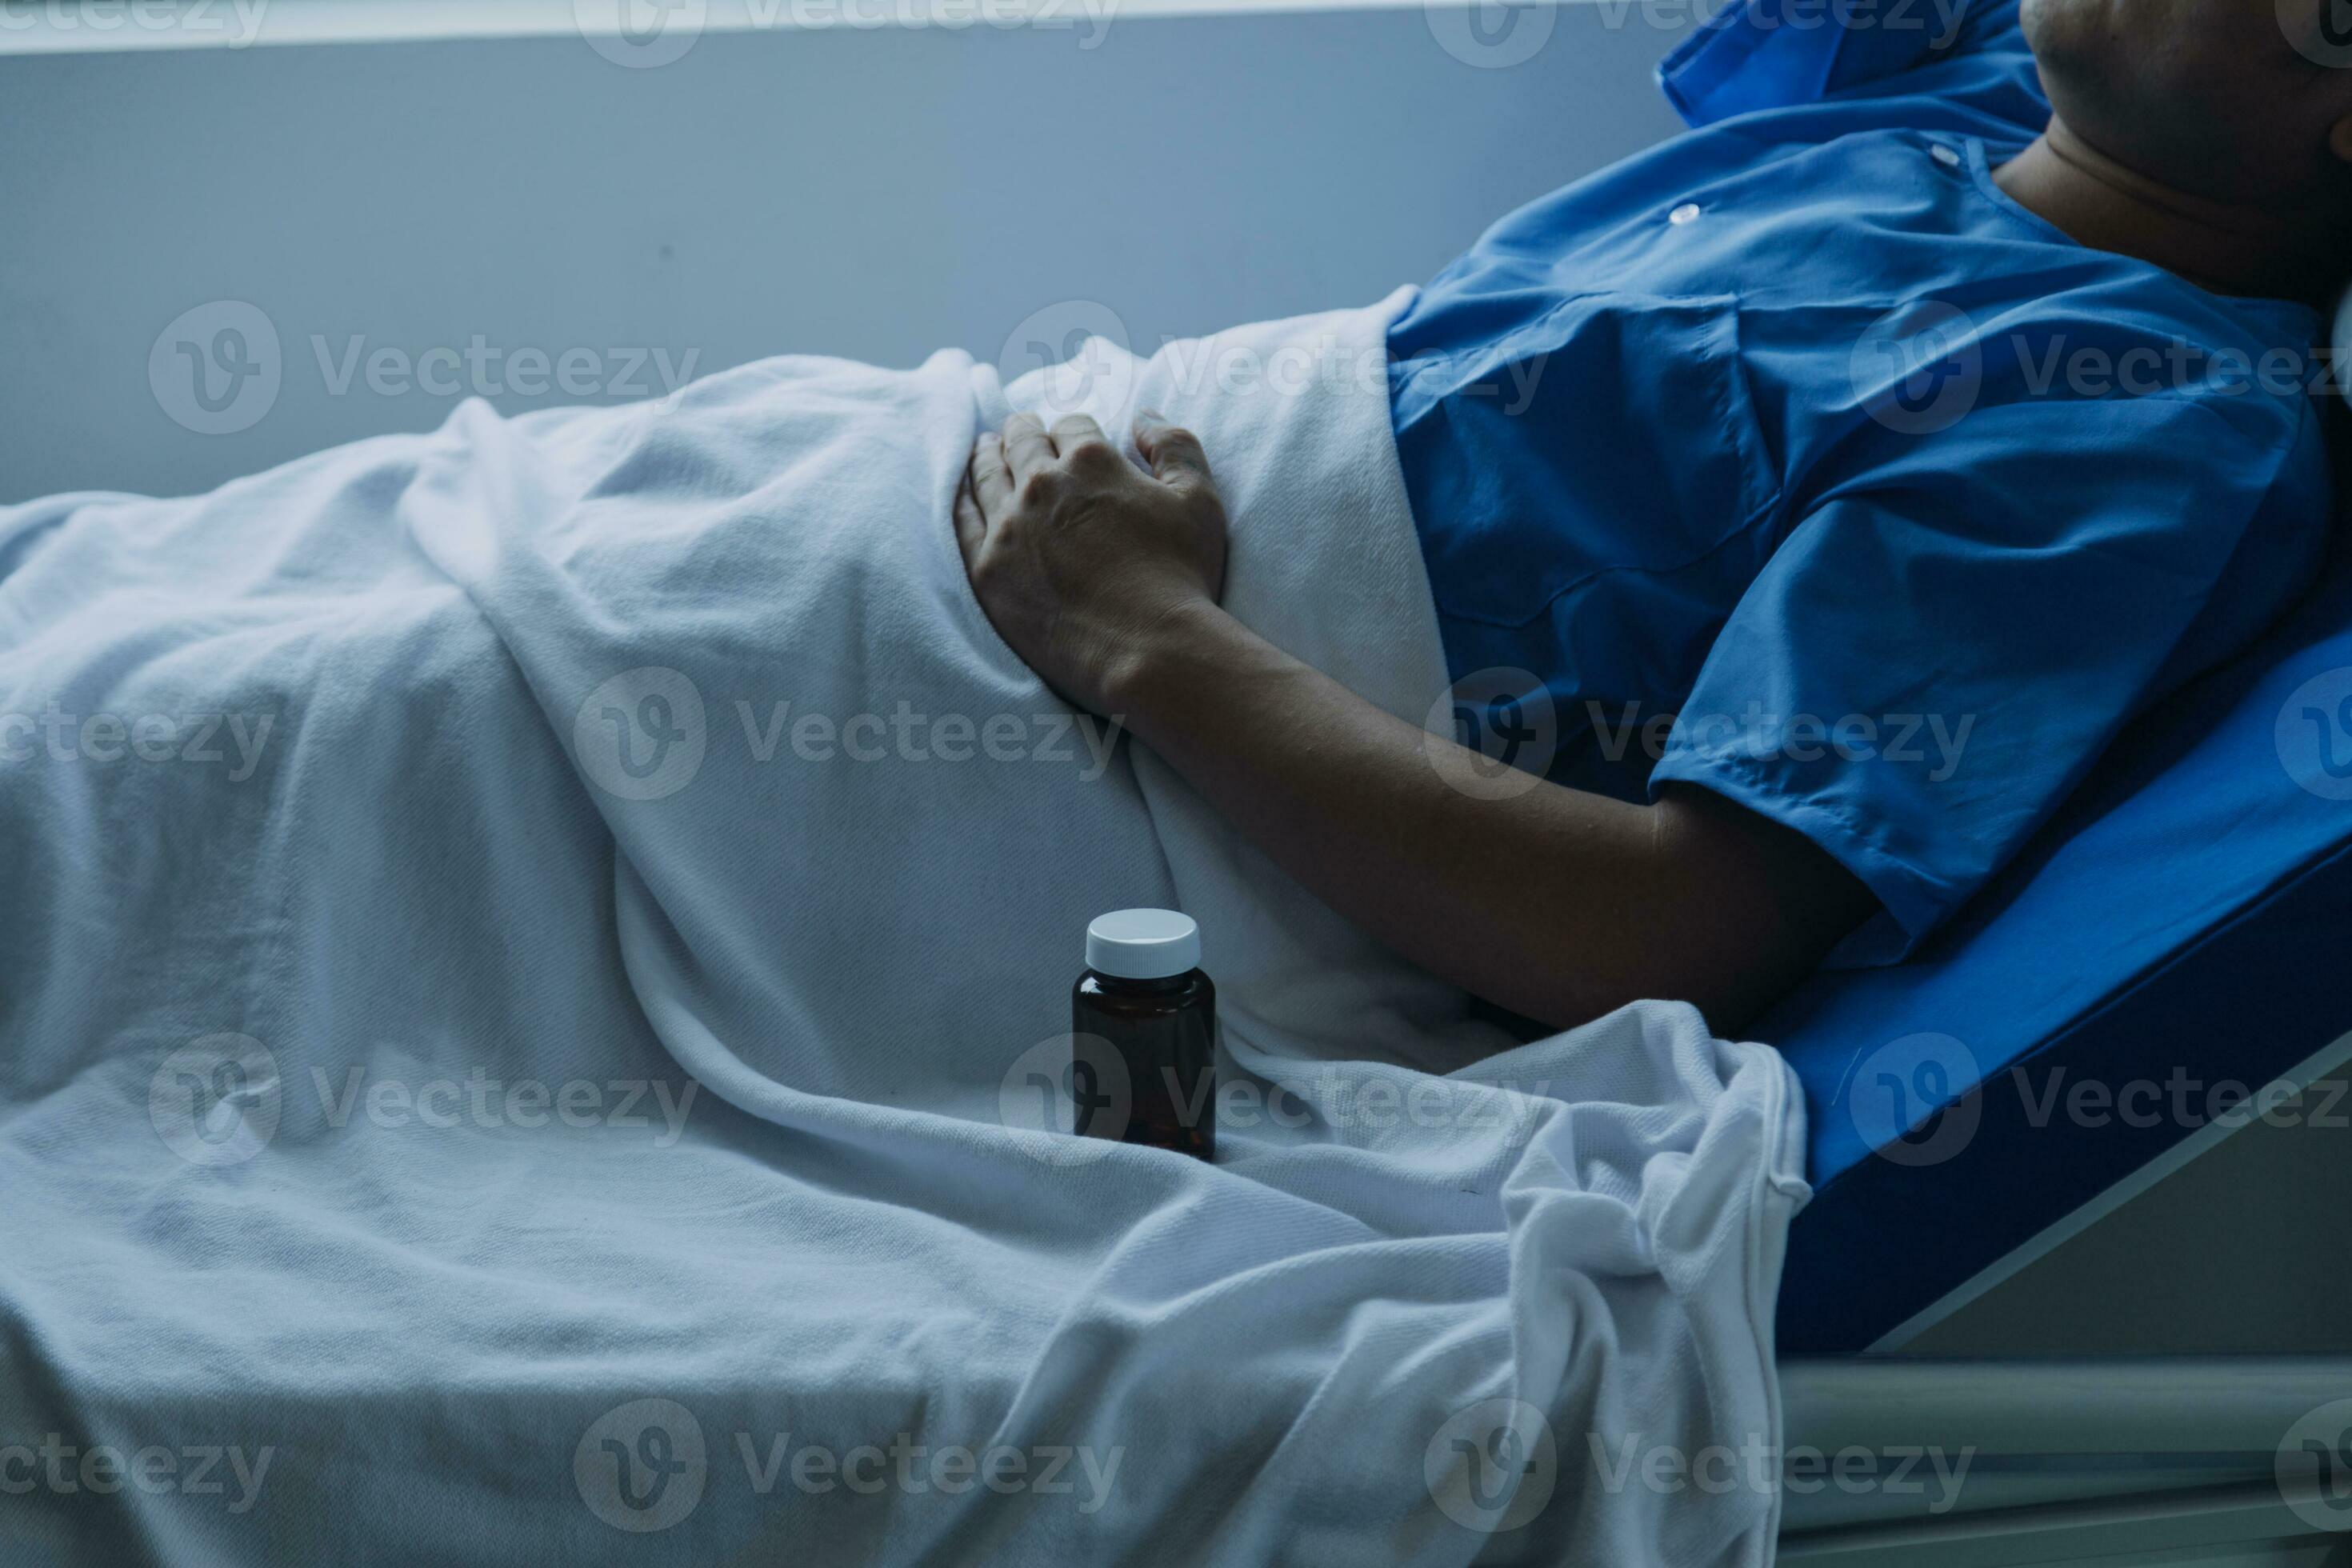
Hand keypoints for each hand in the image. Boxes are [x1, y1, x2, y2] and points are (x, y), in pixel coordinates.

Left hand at [957, 410, 1227, 714]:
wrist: (1148, 652)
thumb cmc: (1182, 578)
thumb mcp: (1200, 500)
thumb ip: (1175, 447)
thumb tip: (1143, 417)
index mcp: (1091, 461)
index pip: (1072, 428)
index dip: (1075, 431)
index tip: (1072, 439)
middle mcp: (1042, 485)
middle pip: (1022, 443)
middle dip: (1023, 431)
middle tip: (1018, 428)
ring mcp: (1008, 527)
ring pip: (987, 474)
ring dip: (987, 455)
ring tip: (985, 448)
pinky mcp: (987, 570)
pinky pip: (964, 520)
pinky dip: (963, 497)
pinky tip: (964, 493)